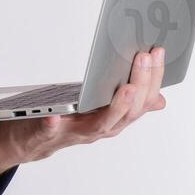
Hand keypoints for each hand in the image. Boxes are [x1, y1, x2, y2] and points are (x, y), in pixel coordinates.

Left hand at [0, 46, 167, 182]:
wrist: (34, 142)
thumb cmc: (68, 122)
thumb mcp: (100, 111)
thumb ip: (127, 104)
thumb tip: (160, 99)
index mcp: (113, 120)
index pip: (142, 102)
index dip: (153, 79)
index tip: (158, 52)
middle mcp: (99, 129)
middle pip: (127, 112)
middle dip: (140, 85)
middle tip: (144, 58)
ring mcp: (74, 132)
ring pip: (100, 125)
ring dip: (116, 107)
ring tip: (125, 87)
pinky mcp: (46, 133)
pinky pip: (51, 131)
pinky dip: (53, 124)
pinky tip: (54, 115)